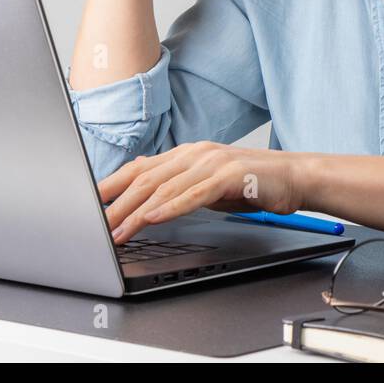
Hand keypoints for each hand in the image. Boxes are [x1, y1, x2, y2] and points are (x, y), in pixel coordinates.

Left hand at [98, 142, 307, 243]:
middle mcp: (195, 153)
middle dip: (116, 202)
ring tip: (117, 229)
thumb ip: (180, 186)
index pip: (140, 169)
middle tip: (94, 223)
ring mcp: (211, 162)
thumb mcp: (209, 184)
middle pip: (145, 178)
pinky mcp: (229, 176)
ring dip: (136, 211)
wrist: (295, 177)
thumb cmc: (253, 183)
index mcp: (187, 154)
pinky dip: (171, 207)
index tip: (88, 203)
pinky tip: (153, 218)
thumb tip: (148, 196)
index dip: (111, 185)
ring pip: (164, 187)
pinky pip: (193, 194)